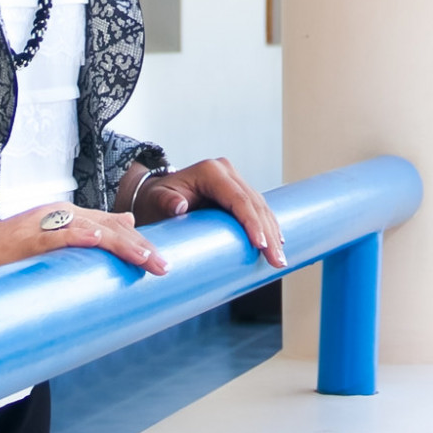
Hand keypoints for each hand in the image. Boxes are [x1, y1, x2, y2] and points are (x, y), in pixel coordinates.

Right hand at [0, 203, 167, 278]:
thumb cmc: (11, 253)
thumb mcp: (55, 239)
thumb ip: (89, 230)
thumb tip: (127, 220)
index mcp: (70, 216)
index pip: (114, 226)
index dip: (139, 241)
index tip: (163, 260)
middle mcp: (62, 215)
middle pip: (110, 227)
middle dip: (139, 246)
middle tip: (163, 266)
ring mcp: (46, 224)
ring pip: (92, 229)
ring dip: (121, 244)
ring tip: (144, 259)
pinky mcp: (28, 237)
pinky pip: (57, 235)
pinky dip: (78, 236)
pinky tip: (98, 240)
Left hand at [126, 157, 286, 269]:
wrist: (153, 195)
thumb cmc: (153, 199)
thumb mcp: (155, 199)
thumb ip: (165, 201)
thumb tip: (179, 205)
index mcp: (211, 172)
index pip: (238, 199)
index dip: (252, 222)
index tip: (260, 245)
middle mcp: (226, 172)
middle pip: (254, 204)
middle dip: (268, 233)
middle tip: (276, 260)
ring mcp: (234, 181)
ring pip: (261, 206)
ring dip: (273, 232)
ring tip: (279, 258)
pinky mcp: (236, 192)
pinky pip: (257, 209)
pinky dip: (268, 226)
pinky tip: (277, 243)